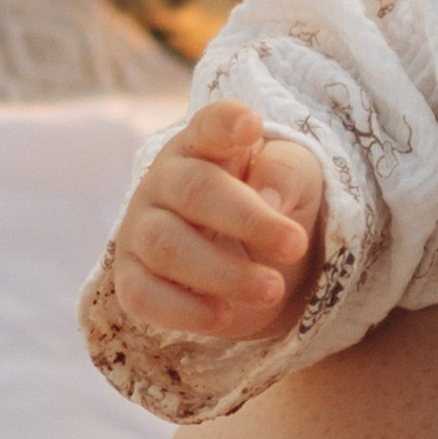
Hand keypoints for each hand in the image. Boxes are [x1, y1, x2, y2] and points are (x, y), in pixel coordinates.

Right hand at [112, 99, 325, 340]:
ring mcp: (143, 229)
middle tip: (294, 245)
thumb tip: (268, 197)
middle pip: (194, 191)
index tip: (251, 125)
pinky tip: (224, 315)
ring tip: (272, 288)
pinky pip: (143, 295)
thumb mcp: (303, 184)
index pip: (209, 125)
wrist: (264, 270)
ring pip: (167, 247)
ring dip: (225, 273)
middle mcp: (165, 181)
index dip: (225, 123)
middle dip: (247, 220)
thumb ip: (288, 174)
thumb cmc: (278, 210)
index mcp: (206, 146)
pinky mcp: (134, 278)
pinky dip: (184, 310)